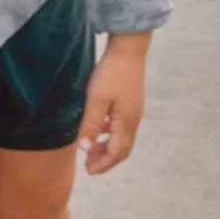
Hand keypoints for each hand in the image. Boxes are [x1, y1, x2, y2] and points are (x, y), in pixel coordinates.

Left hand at [77, 34, 150, 174]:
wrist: (128, 48)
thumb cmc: (112, 72)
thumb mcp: (97, 99)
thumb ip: (91, 125)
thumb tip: (85, 149)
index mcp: (126, 122)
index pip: (116, 153)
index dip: (103, 164)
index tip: (88, 170)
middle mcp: (134, 120)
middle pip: (122, 149)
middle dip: (106, 160)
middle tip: (88, 164)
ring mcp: (134, 111)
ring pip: (123, 138)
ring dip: (108, 147)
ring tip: (91, 148)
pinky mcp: (131, 102)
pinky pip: (122, 127)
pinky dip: (110, 134)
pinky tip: (99, 128)